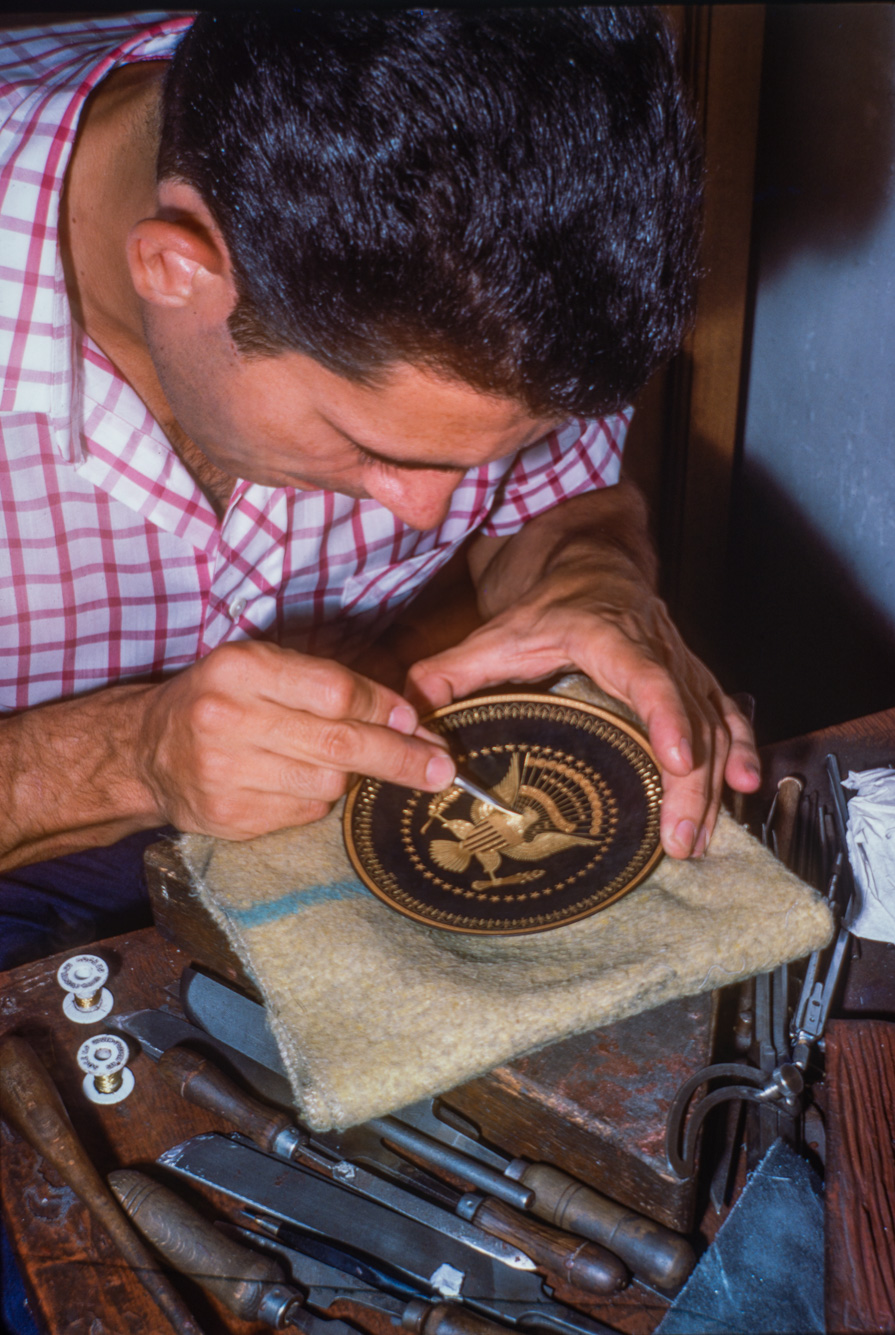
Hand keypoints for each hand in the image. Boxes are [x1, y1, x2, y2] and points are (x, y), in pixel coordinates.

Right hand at [138, 640, 456, 838]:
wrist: (148, 751)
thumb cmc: (222, 699)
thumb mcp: (262, 667)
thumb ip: (325, 682)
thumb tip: (403, 717)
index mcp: (241, 670)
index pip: (336, 691)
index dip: (383, 709)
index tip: (415, 722)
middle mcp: (229, 719)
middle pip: (339, 744)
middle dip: (399, 758)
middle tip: (440, 768)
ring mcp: (225, 773)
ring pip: (327, 784)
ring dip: (350, 778)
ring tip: (342, 765)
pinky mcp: (228, 817)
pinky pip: (303, 812)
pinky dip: (316, 800)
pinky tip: (298, 783)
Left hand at [406, 582, 759, 859]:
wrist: (593, 568)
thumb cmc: (548, 605)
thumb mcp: (494, 633)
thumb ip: (449, 674)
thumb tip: (412, 719)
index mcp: (608, 636)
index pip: (645, 676)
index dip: (665, 717)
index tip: (676, 760)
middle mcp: (656, 649)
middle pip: (688, 716)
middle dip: (690, 782)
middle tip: (678, 839)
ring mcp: (681, 666)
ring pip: (714, 723)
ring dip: (710, 785)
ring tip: (692, 840)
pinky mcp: (694, 680)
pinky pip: (727, 715)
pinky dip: (740, 751)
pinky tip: (744, 790)